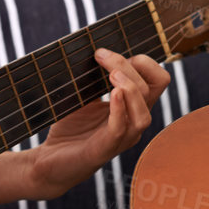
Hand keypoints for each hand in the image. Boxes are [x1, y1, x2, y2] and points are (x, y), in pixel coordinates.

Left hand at [28, 51, 170, 196]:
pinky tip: (112, 94)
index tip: (112, 54)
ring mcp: (121, 139)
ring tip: (112, 74)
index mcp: (134, 108)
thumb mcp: (86, 96)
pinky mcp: (103, 150)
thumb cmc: (71, 129)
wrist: (50, 161)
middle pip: (150, 90)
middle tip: (100, 55)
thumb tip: (97, 48)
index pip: (158, 80)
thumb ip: (95, 78)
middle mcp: (133, 123)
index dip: (143, 62)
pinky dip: (119, 110)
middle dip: (127, 66)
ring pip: (143, 114)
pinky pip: (120, 130)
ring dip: (130, 89)